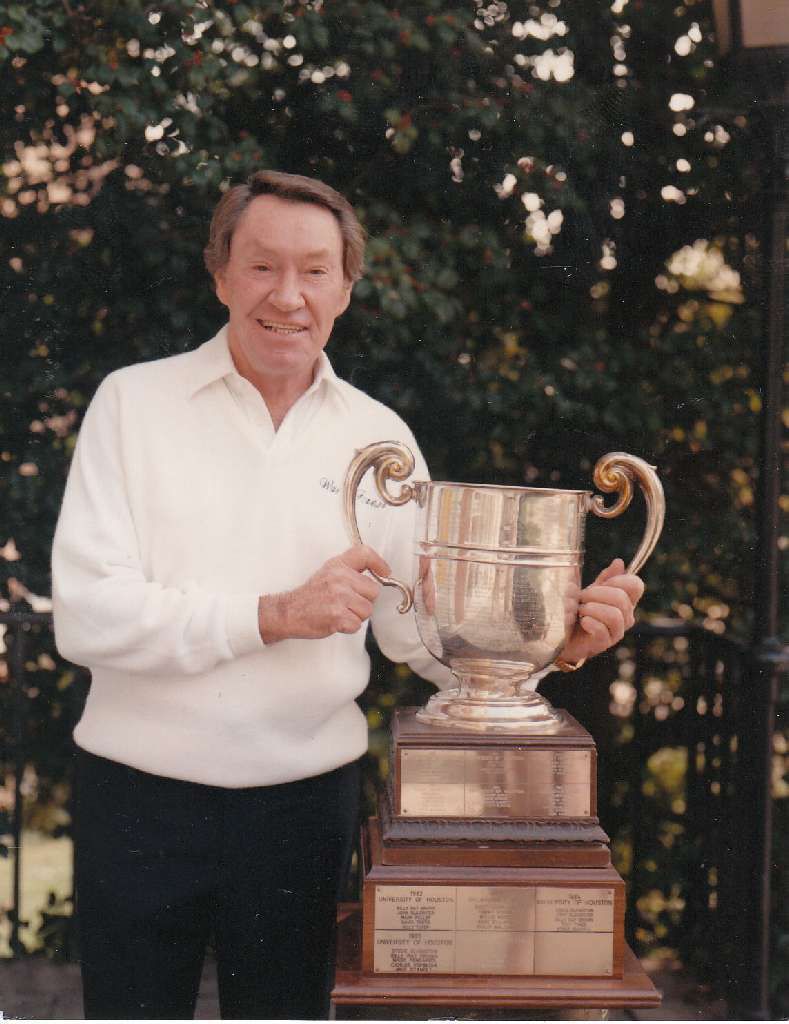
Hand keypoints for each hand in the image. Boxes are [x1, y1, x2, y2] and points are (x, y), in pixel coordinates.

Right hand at [258, 545, 390, 643]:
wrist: (288, 612)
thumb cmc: (311, 595)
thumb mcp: (329, 572)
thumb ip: (351, 570)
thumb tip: (378, 573)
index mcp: (338, 565)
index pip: (364, 553)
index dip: (379, 563)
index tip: (385, 572)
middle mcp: (340, 578)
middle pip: (374, 591)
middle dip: (364, 600)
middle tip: (346, 603)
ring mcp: (339, 597)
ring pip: (367, 610)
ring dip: (356, 616)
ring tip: (339, 611)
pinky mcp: (337, 616)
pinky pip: (357, 624)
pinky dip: (348, 627)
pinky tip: (335, 621)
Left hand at [557, 558, 643, 664]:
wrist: (564, 635)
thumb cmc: (580, 611)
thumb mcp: (592, 591)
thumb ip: (605, 579)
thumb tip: (619, 562)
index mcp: (625, 601)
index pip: (636, 585)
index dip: (619, 580)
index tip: (602, 582)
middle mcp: (626, 617)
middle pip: (621, 598)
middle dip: (597, 594)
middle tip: (582, 597)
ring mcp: (616, 632)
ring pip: (614, 615)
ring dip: (592, 609)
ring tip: (581, 611)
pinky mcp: (604, 644)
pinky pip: (601, 630)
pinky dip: (588, 622)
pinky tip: (582, 622)